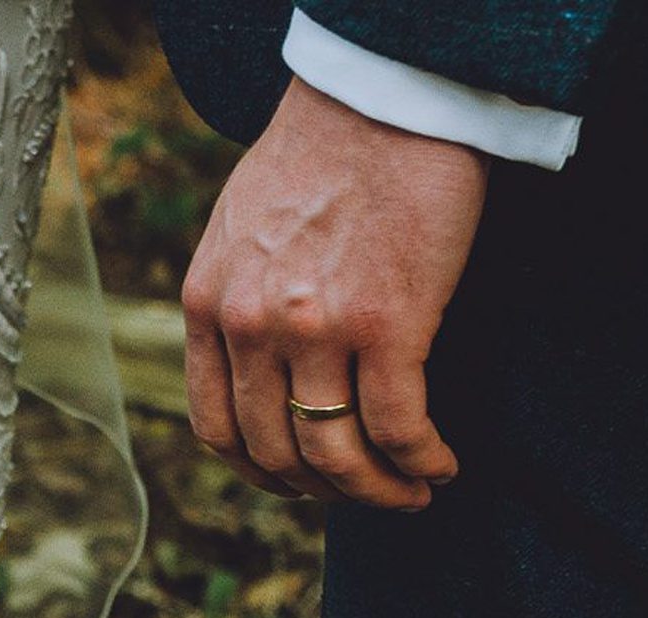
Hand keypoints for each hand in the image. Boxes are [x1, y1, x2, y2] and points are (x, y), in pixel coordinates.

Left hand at [181, 80, 487, 508]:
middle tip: (367, 492)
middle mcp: (250, 327)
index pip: (217, 429)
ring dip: (379, 491)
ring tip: (411, 492)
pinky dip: (422, 460)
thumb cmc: (323, 154)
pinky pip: (398, 428)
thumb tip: (252, 365)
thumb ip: (235, 298)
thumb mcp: (240, 229)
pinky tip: (441, 465)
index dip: (259, 473)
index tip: (297, 482)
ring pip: (337, 455)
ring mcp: (315, 330)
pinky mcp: (387, 326)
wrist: (384, 96)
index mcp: (207, 305)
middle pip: (278, 455)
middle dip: (326, 491)